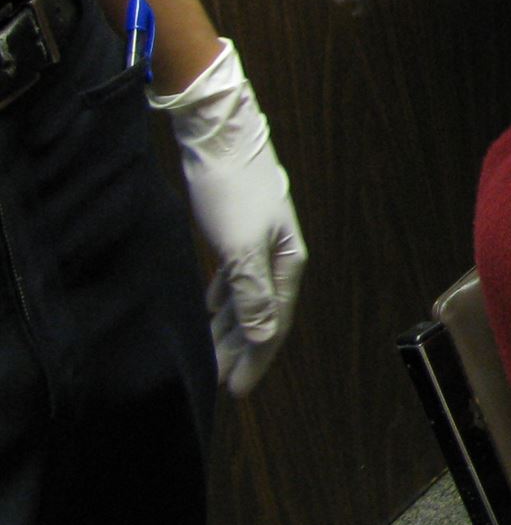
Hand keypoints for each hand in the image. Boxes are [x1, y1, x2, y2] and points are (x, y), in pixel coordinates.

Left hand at [148, 39, 307, 396]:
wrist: (217, 134)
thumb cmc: (232, 190)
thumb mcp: (240, 247)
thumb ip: (253, 294)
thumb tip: (264, 335)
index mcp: (287, 262)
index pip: (274, 322)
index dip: (256, 358)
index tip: (235, 390)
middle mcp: (276, 256)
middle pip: (260, 314)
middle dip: (241, 349)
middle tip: (220, 381)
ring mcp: (256, 243)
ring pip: (244, 298)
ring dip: (229, 328)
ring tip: (212, 356)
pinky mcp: (234, 232)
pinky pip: (231, 280)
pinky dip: (220, 302)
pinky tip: (210, 312)